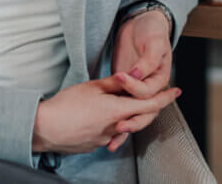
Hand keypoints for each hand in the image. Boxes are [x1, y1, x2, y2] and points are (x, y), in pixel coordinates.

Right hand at [31, 75, 179, 154]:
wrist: (44, 128)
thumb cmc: (65, 105)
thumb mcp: (92, 87)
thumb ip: (114, 83)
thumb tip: (129, 77)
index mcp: (117, 111)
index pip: (150, 104)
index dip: (165, 97)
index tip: (177, 91)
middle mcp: (115, 128)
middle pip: (141, 117)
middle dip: (149, 106)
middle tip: (152, 94)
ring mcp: (106, 139)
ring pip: (126, 125)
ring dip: (128, 115)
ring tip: (118, 102)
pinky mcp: (95, 145)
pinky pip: (111, 133)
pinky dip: (114, 123)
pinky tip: (101, 115)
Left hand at [106, 9, 173, 150]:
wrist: (141, 24)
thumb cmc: (152, 31)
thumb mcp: (154, 42)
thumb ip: (147, 60)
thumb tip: (137, 75)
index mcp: (160, 78)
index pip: (148, 92)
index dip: (135, 89)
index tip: (120, 77)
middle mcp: (150, 87)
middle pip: (143, 111)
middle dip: (132, 122)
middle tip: (118, 127)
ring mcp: (136, 89)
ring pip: (131, 114)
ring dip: (122, 128)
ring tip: (111, 141)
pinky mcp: (123, 89)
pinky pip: (120, 107)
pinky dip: (113, 120)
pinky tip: (104, 131)